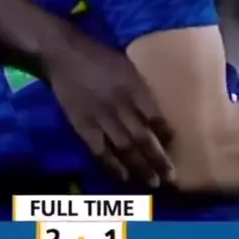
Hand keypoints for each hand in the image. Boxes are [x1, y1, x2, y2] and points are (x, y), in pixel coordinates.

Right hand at [46, 33, 173, 186]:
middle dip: (158, 159)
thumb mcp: (127, 65)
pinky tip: (123, 177)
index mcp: (133, 86)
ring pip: (125, 148)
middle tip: (171, 178)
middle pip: (143, 137)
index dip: (165, 133)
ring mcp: (100, 117)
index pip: (155, 116)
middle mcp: (120, 104)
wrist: (64, 55)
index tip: (173, 145)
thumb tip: (156, 114)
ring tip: (153, 183)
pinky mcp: (82, 126)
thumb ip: (140, 89)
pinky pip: (99, 151)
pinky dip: (112, 166)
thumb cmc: (99, 57)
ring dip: (140, 167)